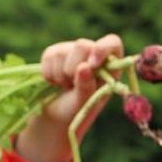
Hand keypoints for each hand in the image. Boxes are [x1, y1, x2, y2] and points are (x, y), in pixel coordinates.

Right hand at [15, 34, 124, 161]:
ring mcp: (72, 51)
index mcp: (109, 66)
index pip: (112, 43)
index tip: (92, 64)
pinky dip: (49, 73)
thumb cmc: (76, 113)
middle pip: (82, 45)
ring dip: (61, 75)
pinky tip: (55, 83)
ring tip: (65, 88)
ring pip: (63, 51)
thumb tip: (84, 66)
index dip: (102, 48)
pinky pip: (49, 56)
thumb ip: (86, 86)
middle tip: (72, 87)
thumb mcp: (84, 104)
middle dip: (73, 68)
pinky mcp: (54, 53)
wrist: (55, 118)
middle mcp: (92, 55)